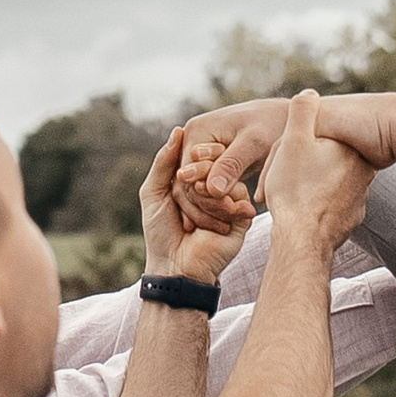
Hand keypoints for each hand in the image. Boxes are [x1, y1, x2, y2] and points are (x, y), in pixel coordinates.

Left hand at [135, 127, 247, 284]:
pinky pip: (240, 201)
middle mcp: (213, 192)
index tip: (192, 154)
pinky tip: (214, 221)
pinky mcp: (241, 220)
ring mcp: (228, 205)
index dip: (199, 153)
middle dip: (203, 172)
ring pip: (229, 182)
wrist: (175, 266)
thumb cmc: (160, 233)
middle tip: (189, 184)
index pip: (203, 157)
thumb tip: (177, 130)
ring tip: (195, 213)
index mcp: (193, 183)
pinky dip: (224, 206)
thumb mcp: (153, 192)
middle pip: (218, 166)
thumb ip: (163, 161)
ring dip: (210, 194)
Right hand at [174, 98, 292, 221]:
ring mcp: (198, 153)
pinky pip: (204, 189)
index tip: (229, 212)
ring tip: (231, 226)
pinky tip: (229, 223)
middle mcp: (191, 141)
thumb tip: (212, 189)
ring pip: (193, 190)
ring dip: (209, 210)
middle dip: (206, 207)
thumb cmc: (271, 125)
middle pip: (186, 184)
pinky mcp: (209, 163)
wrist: (282, 117)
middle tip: (228, 226)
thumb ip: (232, 165)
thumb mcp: (253, 144)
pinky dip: (215, 206)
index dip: (203, 197)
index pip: (187, 174)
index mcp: (196, 131)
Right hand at [257, 89, 374, 253]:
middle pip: (328, 161)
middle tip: (286, 176)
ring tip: (290, 195)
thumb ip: (302, 112)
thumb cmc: (295, 189)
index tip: (291, 155)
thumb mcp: (293, 141)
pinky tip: (301, 212)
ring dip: (311, 187)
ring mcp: (359, 199)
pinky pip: (331, 206)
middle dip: (306, 166)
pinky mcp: (351, 220)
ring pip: (330, 184)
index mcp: (352, 150)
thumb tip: (309, 93)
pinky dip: (316, 207)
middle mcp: (363, 173)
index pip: (329, 137)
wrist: (301, 239)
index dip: (303, 143)